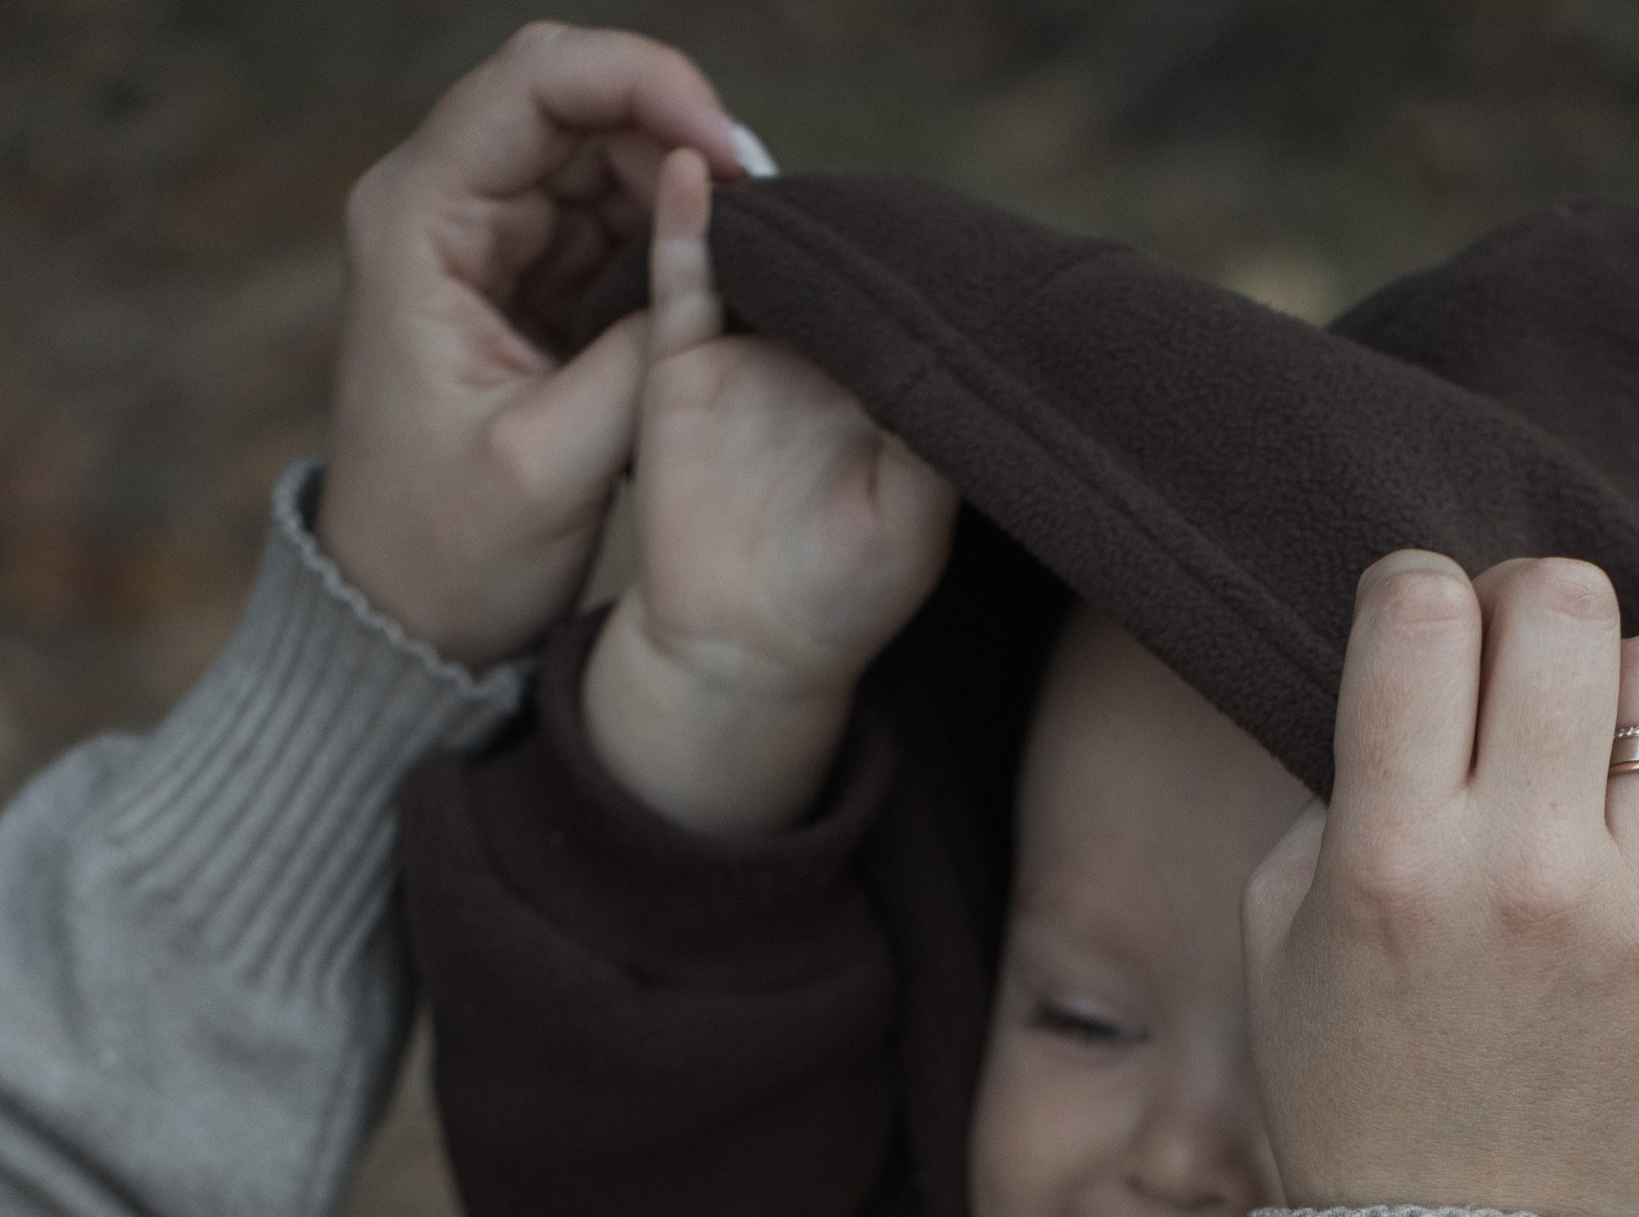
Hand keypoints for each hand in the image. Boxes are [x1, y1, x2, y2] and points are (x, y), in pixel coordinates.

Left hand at [315, 23, 764, 673]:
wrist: (410, 614)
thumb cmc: (456, 552)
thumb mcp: (552, 466)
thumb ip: (635, 359)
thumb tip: (716, 262)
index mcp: (419, 223)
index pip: (535, 83)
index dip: (643, 85)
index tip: (731, 154)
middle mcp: (442, 203)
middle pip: (573, 96)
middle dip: (674, 128)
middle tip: (764, 201)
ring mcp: (484, 235)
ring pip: (600, 148)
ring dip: (681, 181)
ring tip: (753, 247)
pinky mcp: (523, 275)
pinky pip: (609, 213)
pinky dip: (671, 229)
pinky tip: (721, 273)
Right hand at [580, 151, 959, 834]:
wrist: (741, 650)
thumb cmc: (845, 600)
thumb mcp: (916, 527)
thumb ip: (936, 441)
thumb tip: (956, 347)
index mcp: (883, 387)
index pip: (902, 299)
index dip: (919, 257)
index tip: (941, 219)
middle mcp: (817, 358)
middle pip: (832, 262)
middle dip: (847, 215)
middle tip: (868, 170)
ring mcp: (747, 353)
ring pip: (760, 255)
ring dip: (769, 206)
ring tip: (771, 145)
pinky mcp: (682, 362)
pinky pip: (682, 282)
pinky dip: (683, 226)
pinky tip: (689, 173)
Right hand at [1244, 554, 1638, 1216]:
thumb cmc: (1354, 1087)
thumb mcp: (1281, 933)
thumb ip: (1343, 781)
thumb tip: (1424, 662)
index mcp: (1391, 858)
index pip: (1422, 607)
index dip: (1417, 593)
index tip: (1420, 636)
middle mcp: (1526, 873)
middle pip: (1562, 605)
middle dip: (1526, 609)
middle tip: (1515, 672)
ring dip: (1622, 693)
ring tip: (1591, 765)